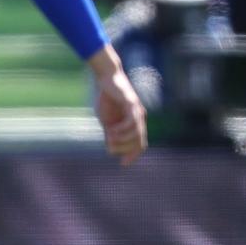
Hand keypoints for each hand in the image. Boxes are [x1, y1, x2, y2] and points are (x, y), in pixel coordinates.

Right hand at [89, 47, 147, 165]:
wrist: (106, 79)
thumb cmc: (106, 98)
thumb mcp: (107, 120)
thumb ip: (110, 133)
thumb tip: (111, 148)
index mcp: (134, 123)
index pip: (139, 144)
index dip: (133, 155)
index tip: (123, 164)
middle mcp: (139, 118)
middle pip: (139, 142)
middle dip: (125, 149)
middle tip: (110, 148)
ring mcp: (137, 111)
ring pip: (136, 133)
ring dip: (122, 139)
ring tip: (109, 138)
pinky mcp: (131, 104)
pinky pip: (131, 121)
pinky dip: (122, 129)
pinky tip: (111, 130)